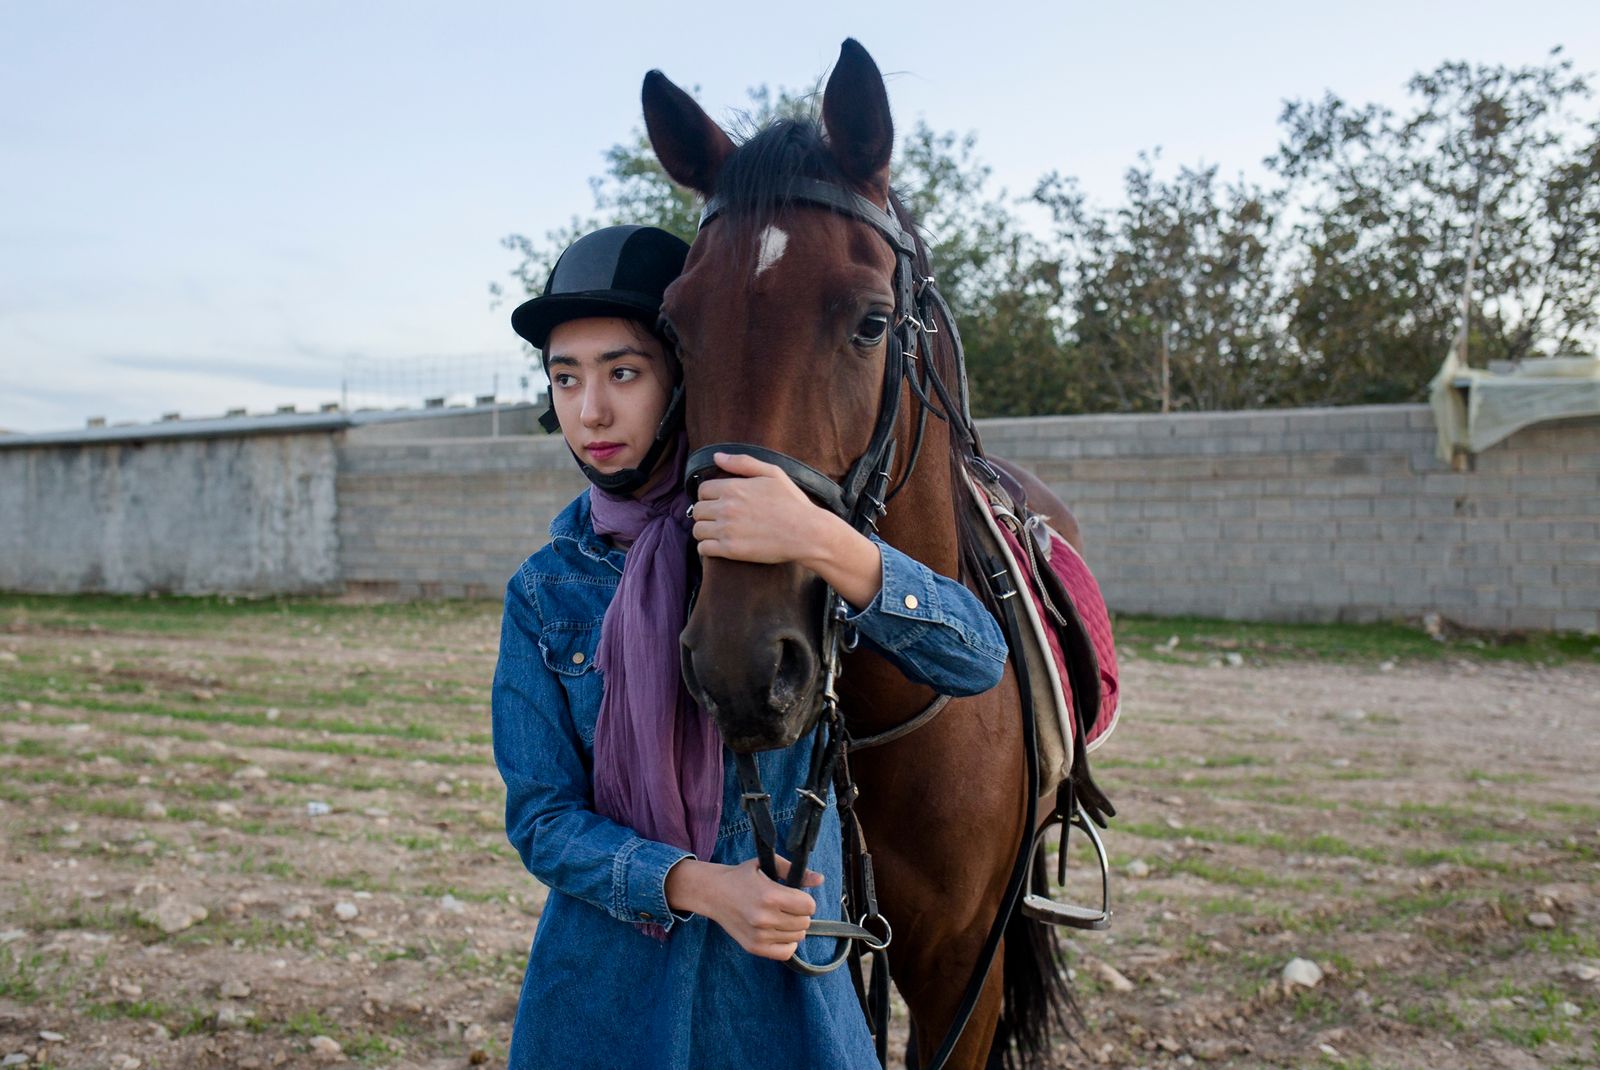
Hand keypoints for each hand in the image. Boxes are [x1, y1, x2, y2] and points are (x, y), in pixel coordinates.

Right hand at [664, 855, 822, 960]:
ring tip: (781, 917)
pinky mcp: (754, 947)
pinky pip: (785, 953)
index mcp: (770, 895)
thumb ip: (793, 871)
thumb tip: (820, 879)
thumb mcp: (766, 865)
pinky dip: (788, 943)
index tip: (796, 896)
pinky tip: (780, 932)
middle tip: (787, 906)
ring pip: (797, 937)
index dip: (806, 900)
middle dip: (801, 913)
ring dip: (794, 927)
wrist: (712, 893)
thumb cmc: (741, 876)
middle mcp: (764, 918)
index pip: (808, 906)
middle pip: (805, 922)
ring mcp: (759, 935)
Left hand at [692, 451, 883, 607]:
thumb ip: (743, 462)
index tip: (719, 502)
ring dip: (705, 531)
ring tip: (717, 532)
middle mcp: (726, 507)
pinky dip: (706, 548)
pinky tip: (717, 546)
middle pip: (697, 510)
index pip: (702, 490)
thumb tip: (716, 457)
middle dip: (706, 513)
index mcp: (733, 487)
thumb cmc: (792, 503)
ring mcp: (727, 530)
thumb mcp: (772, 474)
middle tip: (719, 518)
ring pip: (697, 530)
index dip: (709, 496)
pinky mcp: (730, 550)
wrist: (807, 533)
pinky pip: (703, 549)